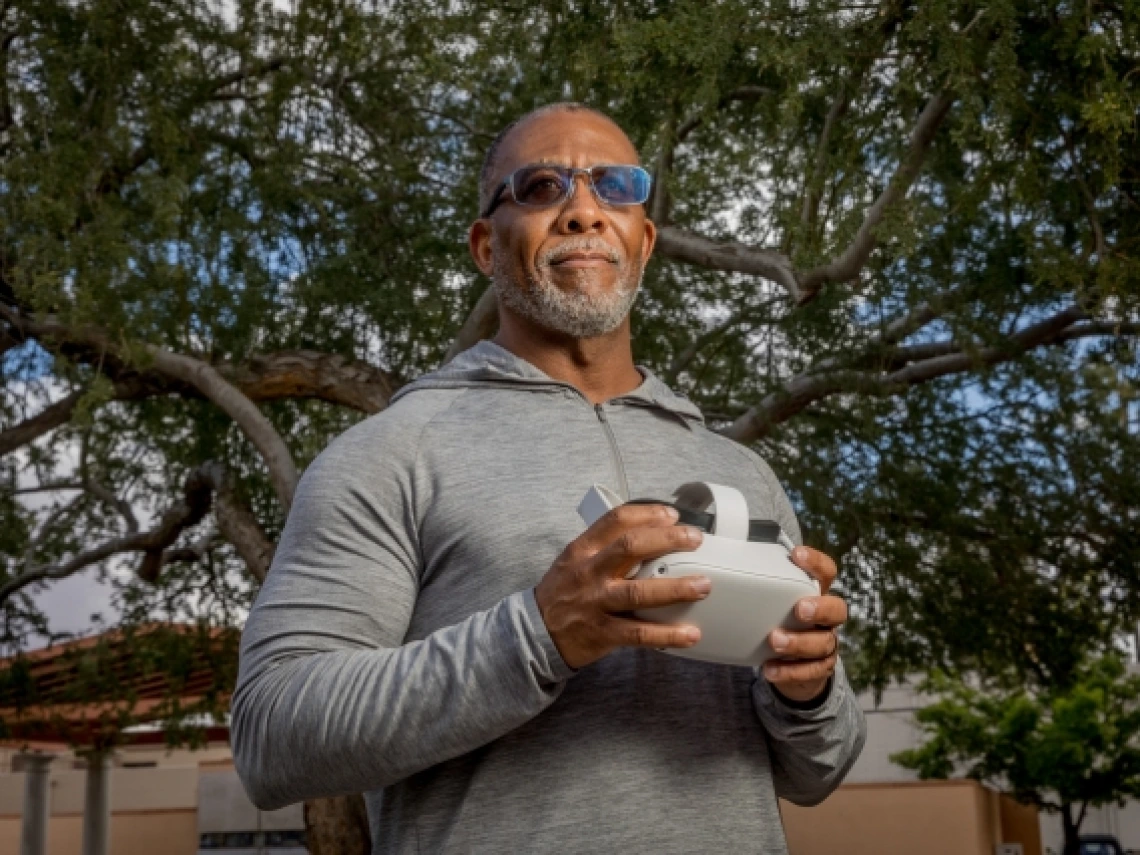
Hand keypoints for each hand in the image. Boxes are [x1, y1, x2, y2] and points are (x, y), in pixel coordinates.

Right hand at [535, 503, 708, 668]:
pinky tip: (690, 633)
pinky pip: (639, 633)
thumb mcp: (574, 560)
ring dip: (675, 588)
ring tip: (703, 586)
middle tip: (694, 540)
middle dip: (667, 540)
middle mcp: (590, 572)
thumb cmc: (563, 592)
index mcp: (583, 549)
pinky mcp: (602, 633)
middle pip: (631, 547)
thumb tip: (651, 533)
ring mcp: (596, 603)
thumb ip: (605, 546)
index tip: (672, 515)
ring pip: (639, 592)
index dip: (648, 514)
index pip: (616, 520)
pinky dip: (667, 634)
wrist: (535, 632)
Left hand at [764, 546, 846, 703]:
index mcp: (816, 594)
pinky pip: (811, 671)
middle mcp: (826, 618)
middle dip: (819, 609)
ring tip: (775, 641)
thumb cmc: (779, 620)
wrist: (792, 663)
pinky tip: (770, 669)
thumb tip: (716, 568)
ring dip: (799, 642)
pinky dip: (790, 671)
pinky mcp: (819, 668)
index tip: (797, 555)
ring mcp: (825, 642)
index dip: (816, 563)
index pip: (826, 572)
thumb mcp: (773, 601)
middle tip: (799, 609)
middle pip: (837, 609)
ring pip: (823, 642)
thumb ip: (758, 585)